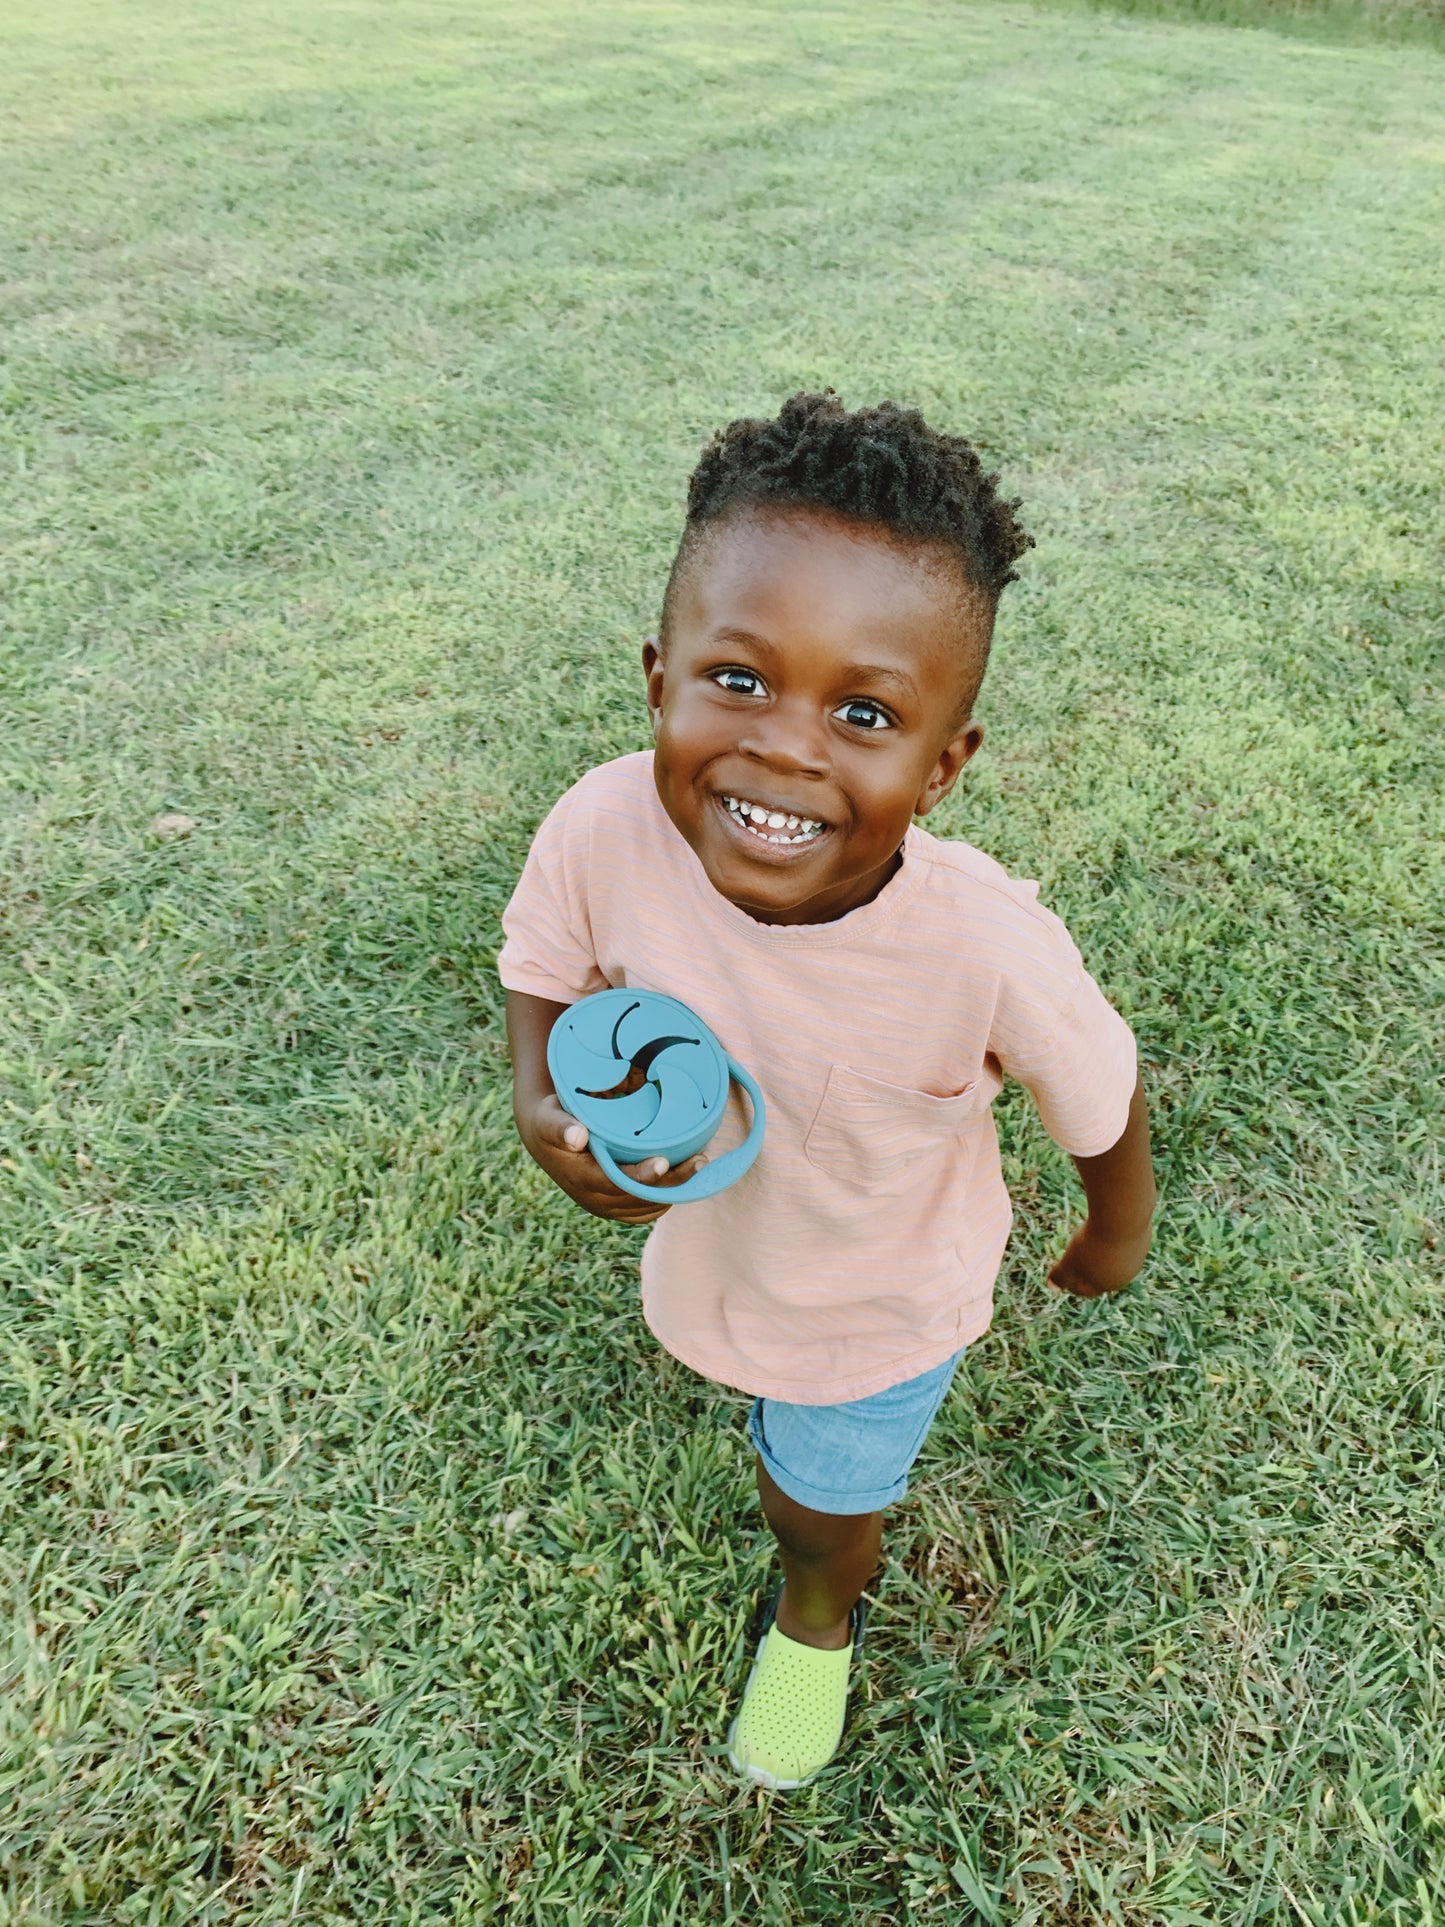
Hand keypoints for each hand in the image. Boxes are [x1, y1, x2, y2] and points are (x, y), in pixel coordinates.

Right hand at [520, 1092, 707, 1224]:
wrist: (547, 1141)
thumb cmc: (551, 1121)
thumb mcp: (548, 1120)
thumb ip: (560, 1127)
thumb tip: (577, 1136)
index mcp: (581, 1179)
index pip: (616, 1184)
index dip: (642, 1176)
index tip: (664, 1162)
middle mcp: (595, 1200)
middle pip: (641, 1198)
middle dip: (672, 1183)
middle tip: (700, 1161)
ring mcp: (608, 1206)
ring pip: (649, 1207)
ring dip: (675, 1190)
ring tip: (700, 1165)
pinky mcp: (618, 1206)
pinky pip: (648, 1210)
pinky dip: (668, 1195)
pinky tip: (685, 1176)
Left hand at [1048, 1218, 1151, 1298]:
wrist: (1122, 1217)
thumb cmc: (1093, 1243)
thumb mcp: (1070, 1262)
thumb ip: (1060, 1277)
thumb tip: (1051, 1288)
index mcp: (1108, 1284)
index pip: (1087, 1290)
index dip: (1072, 1283)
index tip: (1062, 1272)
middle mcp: (1126, 1273)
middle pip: (1103, 1275)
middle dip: (1088, 1269)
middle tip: (1075, 1257)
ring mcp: (1137, 1255)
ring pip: (1115, 1257)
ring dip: (1102, 1252)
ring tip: (1090, 1241)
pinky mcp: (1142, 1237)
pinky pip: (1124, 1240)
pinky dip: (1114, 1236)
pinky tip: (1107, 1227)